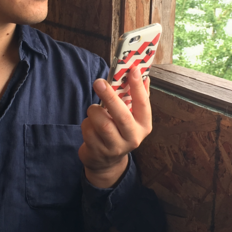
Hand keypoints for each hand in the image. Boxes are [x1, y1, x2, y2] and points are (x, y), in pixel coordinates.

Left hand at [79, 66, 151, 187]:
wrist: (106, 161)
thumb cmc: (120, 130)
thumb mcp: (131, 117)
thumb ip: (137, 97)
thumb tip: (143, 74)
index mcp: (144, 126)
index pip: (143, 104)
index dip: (138, 87)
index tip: (133, 69)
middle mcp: (133, 138)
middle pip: (121, 115)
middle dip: (109, 96)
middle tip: (99, 82)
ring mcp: (116, 147)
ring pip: (101, 123)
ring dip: (94, 111)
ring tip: (94, 110)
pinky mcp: (98, 152)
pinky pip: (89, 130)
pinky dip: (87, 123)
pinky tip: (91, 126)